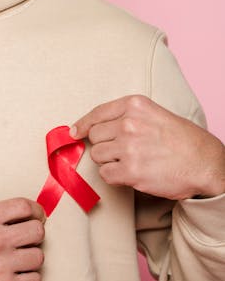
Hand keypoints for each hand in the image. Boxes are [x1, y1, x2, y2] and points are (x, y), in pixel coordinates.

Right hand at [0, 198, 45, 280]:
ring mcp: (2, 264)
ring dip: (30, 259)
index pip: (25, 206)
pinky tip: (17, 276)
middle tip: (27, 241)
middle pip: (37, 231)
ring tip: (18, 261)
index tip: (38, 217)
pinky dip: (29, 280)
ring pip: (38, 257)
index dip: (36, 212)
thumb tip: (23, 215)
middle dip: (34, 236)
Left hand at [71, 95, 224, 199]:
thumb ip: (126, 116)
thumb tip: (92, 127)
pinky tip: (129, 174)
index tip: (74, 131)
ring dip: (109, 161)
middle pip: (94, 136)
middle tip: (121, 151)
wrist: (205, 163)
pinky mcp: (131, 171)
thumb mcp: (154, 114)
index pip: (97, 113)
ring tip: (130, 161)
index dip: (82, 124)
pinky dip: (113, 176)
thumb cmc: (182, 139)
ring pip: (98, 155)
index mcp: (135, 105)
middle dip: (103, 145)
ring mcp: (129, 147)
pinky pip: (105, 174)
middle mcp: (129, 123)